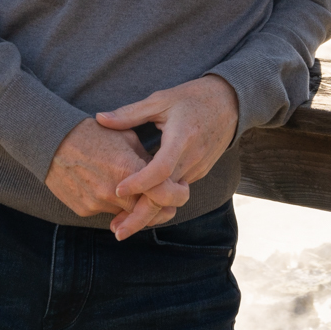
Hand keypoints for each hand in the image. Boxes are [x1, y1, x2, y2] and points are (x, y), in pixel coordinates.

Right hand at [43, 119, 187, 227]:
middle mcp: (114, 191)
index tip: (180, 189)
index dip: (176, 194)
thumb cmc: (92, 133)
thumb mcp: (126, 137)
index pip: (163, 194)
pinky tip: (111, 188)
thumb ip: (147, 159)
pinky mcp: (84, 210)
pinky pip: (106, 212)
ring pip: (127, 214)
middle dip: (160, 207)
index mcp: (128, 169)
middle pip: (148, 211)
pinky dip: (114, 204)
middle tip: (168, 199)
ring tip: (139, 191)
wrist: (51, 140)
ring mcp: (97, 203)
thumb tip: (164, 173)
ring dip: (136, 206)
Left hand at [96, 75, 238, 239]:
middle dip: (141, 216)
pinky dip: (160, 201)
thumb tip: (99, 119)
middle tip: (117, 232)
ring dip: (148, 212)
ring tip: (122, 225)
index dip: (139, 182)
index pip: (161, 169)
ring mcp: (198, 168)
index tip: (118, 190)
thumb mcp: (160, 100)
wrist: (231, 102)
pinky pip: (177, 191)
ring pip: (171, 198)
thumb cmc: (193, 97)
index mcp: (181, 138)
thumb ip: (130, 113)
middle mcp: (191, 158)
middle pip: (166, 195)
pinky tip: (141, 207)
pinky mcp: (200, 172)